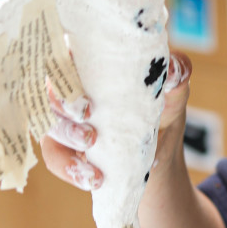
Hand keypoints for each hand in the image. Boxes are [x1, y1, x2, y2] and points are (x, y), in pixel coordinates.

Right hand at [40, 51, 192, 190]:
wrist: (161, 155)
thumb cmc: (162, 109)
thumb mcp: (174, 92)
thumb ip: (177, 75)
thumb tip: (172, 68)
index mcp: (96, 62)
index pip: (69, 49)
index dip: (67, 59)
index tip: (85, 71)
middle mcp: (74, 86)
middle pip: (51, 85)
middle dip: (63, 100)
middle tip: (87, 113)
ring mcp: (65, 117)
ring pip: (49, 121)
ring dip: (67, 135)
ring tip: (91, 145)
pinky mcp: (63, 146)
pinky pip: (53, 156)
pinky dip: (70, 168)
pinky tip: (93, 178)